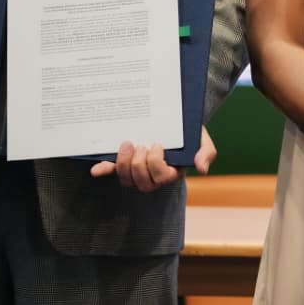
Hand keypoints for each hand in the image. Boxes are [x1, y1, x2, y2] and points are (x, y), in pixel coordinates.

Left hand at [89, 125, 215, 190]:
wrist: (175, 121)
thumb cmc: (189, 133)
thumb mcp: (203, 140)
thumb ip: (206, 153)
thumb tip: (202, 169)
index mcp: (171, 173)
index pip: (161, 177)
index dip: (155, 163)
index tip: (157, 143)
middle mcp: (153, 177)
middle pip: (141, 183)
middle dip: (138, 164)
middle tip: (140, 144)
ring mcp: (137, 171)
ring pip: (126, 180)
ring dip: (123, 164)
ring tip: (127, 144)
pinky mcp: (124, 163)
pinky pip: (112, 171)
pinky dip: (104, 170)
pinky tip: (96, 169)